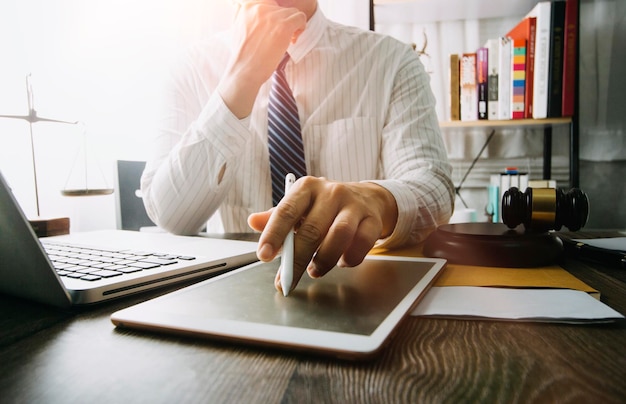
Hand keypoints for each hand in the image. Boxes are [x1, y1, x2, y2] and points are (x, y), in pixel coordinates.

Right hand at [218, 1, 306, 117]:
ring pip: (292, 12)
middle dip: (283, 21)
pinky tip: (293, 39)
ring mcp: (272, 16)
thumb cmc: (243, 55)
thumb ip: (246, 16)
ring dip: (293, 25)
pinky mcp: (284, 26)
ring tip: (288, 39)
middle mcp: (260, 8)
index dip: (275, 16)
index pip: (270, 3)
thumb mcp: (238, 28)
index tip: (274, 28)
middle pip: (281, 8)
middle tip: (281, 37)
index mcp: (248, 6)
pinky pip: (300, 18)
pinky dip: (301, 27)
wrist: (245, 70)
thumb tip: (246, 7)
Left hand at [247, 177, 397, 294]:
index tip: (264, 256)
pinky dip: (350, 258)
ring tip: (315, 271)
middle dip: (296, 259)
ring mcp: (354, 205)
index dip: (273, 234)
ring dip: (324, 260)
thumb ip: (277, 217)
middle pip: (311, 229)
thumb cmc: (325, 207)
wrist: (366, 199)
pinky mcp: (372, 219)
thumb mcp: (300, 207)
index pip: (286, 211)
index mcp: (306, 188)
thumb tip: (253, 222)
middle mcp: (331, 192)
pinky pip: (362, 243)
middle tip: (287, 280)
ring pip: (339, 235)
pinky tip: (341, 262)